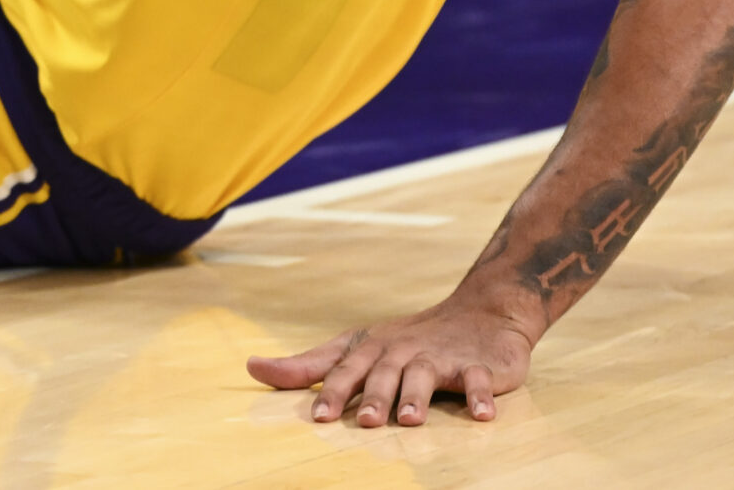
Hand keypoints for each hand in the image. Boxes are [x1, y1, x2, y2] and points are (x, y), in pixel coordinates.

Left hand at [246, 290, 535, 426]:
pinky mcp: (478, 366)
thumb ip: (307, 365)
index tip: (318, 416)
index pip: (346, 370)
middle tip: (365, 422)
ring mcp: (441, 357)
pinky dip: (480, 395)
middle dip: (374, 396)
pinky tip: (481, 414)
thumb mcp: (355, 347)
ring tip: (411, 420)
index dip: (332, 392)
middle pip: (385, 373)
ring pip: (426, 375)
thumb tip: (252, 368)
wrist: (480, 312)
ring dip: (418, 396)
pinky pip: (478, 380)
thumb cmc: (407, 339)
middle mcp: (403, 351)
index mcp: (372, 349)